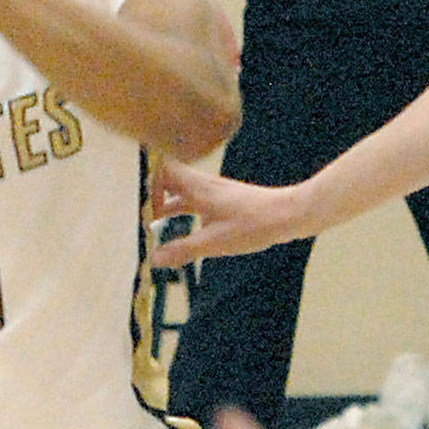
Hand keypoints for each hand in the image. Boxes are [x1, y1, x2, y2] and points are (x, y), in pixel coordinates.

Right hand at [150, 158, 309, 263]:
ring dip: (166, 203)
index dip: (145, 183)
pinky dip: (182, 208)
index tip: (139, 207)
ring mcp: (213, 190)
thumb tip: (153, 259)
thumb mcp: (214, 242)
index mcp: (196, 187)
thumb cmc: (253, 225)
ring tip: (152, 222)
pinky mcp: (223, 199)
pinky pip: (194, 198)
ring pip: (181, 189)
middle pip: (167, 178)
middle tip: (140, 214)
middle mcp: (202, 183)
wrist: (288, 214)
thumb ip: (182, 250)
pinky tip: (181, 225)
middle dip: (151, 193)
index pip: (160, 169)